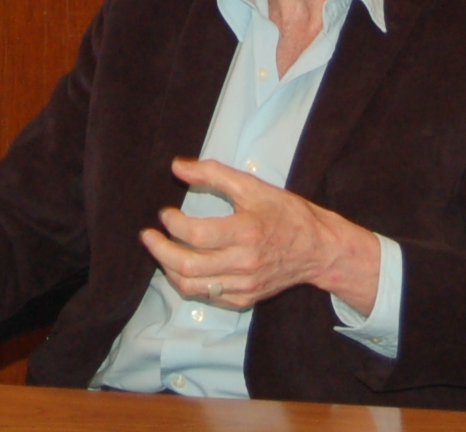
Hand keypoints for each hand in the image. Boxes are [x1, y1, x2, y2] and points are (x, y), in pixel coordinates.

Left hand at [139, 159, 380, 312]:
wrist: (318, 250)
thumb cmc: (286, 214)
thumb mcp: (253, 186)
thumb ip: (213, 174)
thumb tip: (177, 167)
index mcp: (247, 232)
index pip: (196, 234)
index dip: (173, 224)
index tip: (164, 213)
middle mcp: (244, 264)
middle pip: (188, 266)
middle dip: (159, 251)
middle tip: (148, 237)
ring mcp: (244, 285)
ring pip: (192, 287)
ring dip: (169, 270)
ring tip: (161, 252)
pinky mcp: (245, 299)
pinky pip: (208, 296)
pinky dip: (189, 282)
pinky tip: (183, 266)